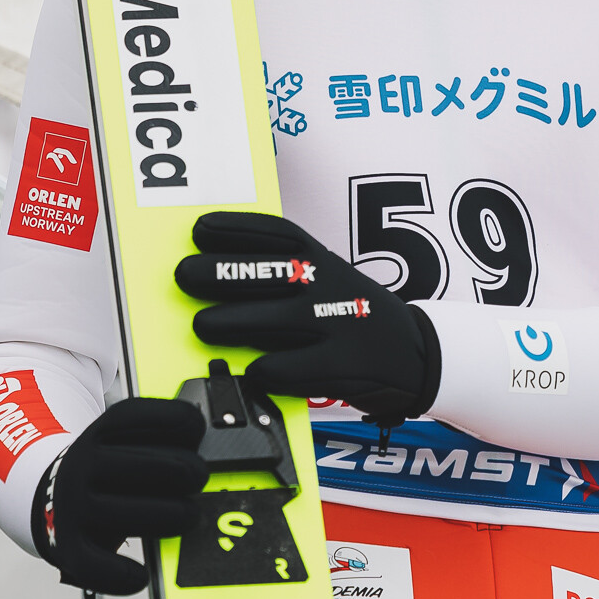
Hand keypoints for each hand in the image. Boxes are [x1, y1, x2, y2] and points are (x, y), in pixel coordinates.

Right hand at [31, 398, 207, 594]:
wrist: (49, 497)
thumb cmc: (105, 471)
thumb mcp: (123, 440)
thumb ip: (160, 441)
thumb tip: (208, 453)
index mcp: (101, 431)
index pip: (140, 416)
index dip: (180, 420)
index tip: (197, 429)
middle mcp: (84, 464)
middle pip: (153, 467)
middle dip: (189, 474)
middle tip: (198, 480)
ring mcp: (73, 505)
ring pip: (132, 515)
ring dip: (173, 518)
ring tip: (188, 517)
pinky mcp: (67, 546)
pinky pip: (96, 565)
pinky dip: (124, 575)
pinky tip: (141, 572)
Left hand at [175, 213, 441, 426]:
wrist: (415, 354)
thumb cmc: (353, 314)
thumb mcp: (330, 278)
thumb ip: (285, 273)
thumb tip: (216, 267)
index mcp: (324, 260)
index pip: (276, 235)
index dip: (234, 228)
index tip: (198, 230)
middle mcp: (328, 285)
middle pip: (263, 273)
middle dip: (216, 272)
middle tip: (183, 276)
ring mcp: (336, 323)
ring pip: (269, 321)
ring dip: (228, 321)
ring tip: (202, 325)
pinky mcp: (341, 365)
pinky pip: (288, 368)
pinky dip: (263, 369)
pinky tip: (251, 369)